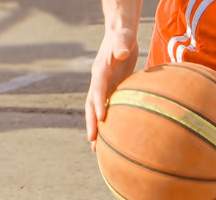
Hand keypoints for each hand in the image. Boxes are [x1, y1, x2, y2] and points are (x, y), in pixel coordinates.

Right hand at [84, 27, 139, 145]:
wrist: (119, 34)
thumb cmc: (123, 35)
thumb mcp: (123, 38)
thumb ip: (122, 44)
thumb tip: (122, 52)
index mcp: (100, 69)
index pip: (98, 88)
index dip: (99, 103)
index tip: (102, 119)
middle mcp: (98, 80)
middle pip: (91, 104)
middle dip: (91, 123)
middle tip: (93, 142)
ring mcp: (103, 86)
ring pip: (96, 110)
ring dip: (96, 128)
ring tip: (97, 149)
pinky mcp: (110, 89)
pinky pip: (106, 108)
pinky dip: (106, 122)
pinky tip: (111, 138)